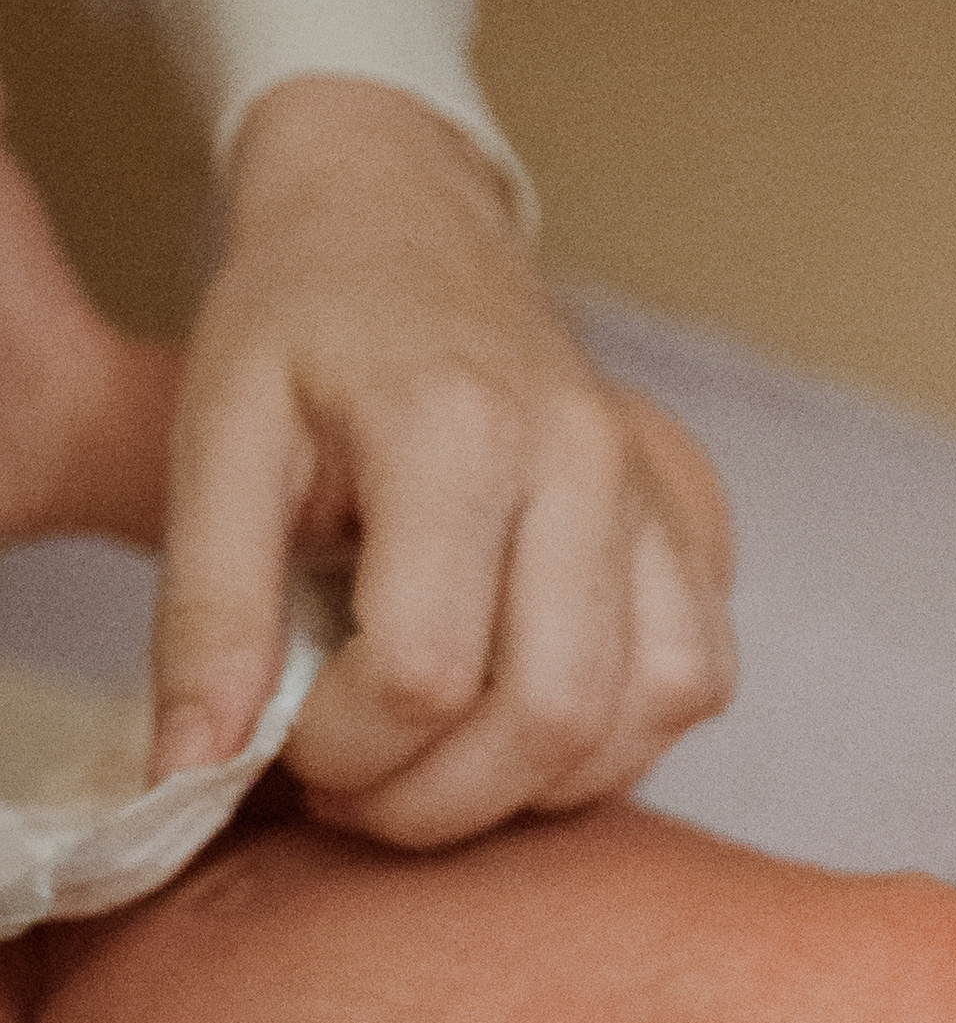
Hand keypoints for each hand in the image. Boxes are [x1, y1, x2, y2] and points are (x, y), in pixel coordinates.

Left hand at [152, 78, 736, 847]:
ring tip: (437, 763)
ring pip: (646, 710)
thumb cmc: (303, 327)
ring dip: (536, 784)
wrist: (404, 223)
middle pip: (551, 712)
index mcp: (455, 428)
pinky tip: (526, 719)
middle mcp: (582, 459)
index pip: (423, 669)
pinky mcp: (691, 520)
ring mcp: (652, 490)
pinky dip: (619, 737)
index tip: (286, 739)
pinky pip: (696, 678)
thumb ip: (208, 612)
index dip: (345, 747)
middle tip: (354, 790)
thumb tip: (193, 770)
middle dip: (438, 799)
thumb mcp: (215, 442)